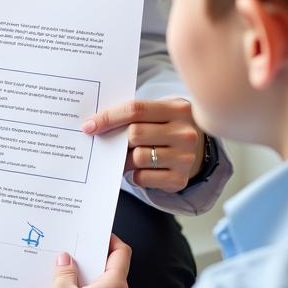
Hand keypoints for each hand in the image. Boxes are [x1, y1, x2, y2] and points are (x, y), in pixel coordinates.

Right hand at [33, 235, 130, 287]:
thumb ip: (65, 270)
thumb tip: (67, 260)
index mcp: (114, 287)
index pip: (122, 254)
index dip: (111, 240)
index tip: (98, 234)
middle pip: (113, 272)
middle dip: (95, 260)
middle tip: (77, 251)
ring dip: (90, 280)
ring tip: (68, 273)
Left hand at [82, 97, 203, 192]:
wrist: (198, 148)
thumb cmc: (167, 126)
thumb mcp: (159, 112)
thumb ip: (134, 114)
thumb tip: (94, 124)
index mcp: (177, 109)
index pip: (135, 110)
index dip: (108, 117)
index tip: (89, 126)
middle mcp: (185, 133)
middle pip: (135, 134)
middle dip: (118, 140)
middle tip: (112, 144)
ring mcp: (185, 157)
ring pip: (137, 157)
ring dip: (125, 160)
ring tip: (127, 157)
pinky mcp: (180, 179)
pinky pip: (143, 177)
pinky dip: (134, 174)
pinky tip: (139, 169)